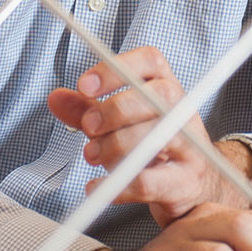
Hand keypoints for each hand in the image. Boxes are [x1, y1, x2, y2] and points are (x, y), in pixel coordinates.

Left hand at [48, 46, 247, 225]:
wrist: (195, 189)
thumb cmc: (154, 149)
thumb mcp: (120, 125)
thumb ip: (87, 110)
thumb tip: (55, 97)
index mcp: (167, 88)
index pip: (151, 61)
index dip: (117, 68)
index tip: (85, 85)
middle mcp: (183, 113)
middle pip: (159, 95)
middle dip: (116, 109)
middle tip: (88, 126)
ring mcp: (190, 148)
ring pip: (158, 136)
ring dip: (116, 146)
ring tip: (92, 154)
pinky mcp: (185, 184)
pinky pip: (151, 182)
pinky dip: (118, 186)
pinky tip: (96, 187)